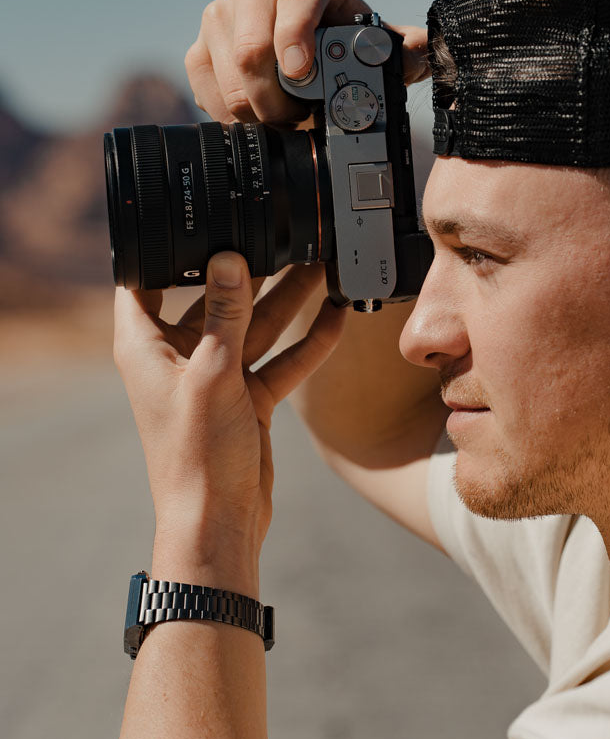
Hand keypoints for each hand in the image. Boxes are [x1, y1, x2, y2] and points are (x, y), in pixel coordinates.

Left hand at [113, 254, 343, 580]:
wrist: (219, 522)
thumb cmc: (195, 456)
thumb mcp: (213, 374)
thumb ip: (226, 315)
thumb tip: (230, 259)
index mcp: (145, 346)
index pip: (143, 281)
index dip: (163, 249)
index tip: (192, 216)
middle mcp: (177, 356)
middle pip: (214, 298)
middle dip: (249, 271)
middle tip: (281, 235)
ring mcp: (215, 377)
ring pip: (253, 326)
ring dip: (286, 301)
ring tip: (321, 264)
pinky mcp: (246, 398)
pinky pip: (278, 360)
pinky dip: (306, 343)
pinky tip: (336, 316)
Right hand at [185, 0, 428, 124]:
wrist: (307, 48)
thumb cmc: (345, 43)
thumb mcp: (377, 46)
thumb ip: (403, 50)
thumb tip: (421, 52)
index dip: (296, 34)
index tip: (300, 72)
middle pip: (252, 46)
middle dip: (277, 98)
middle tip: (299, 121)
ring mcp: (223, 11)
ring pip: (229, 74)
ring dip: (258, 111)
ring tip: (284, 120)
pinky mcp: (201, 42)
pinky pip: (206, 85)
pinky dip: (232, 114)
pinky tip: (256, 116)